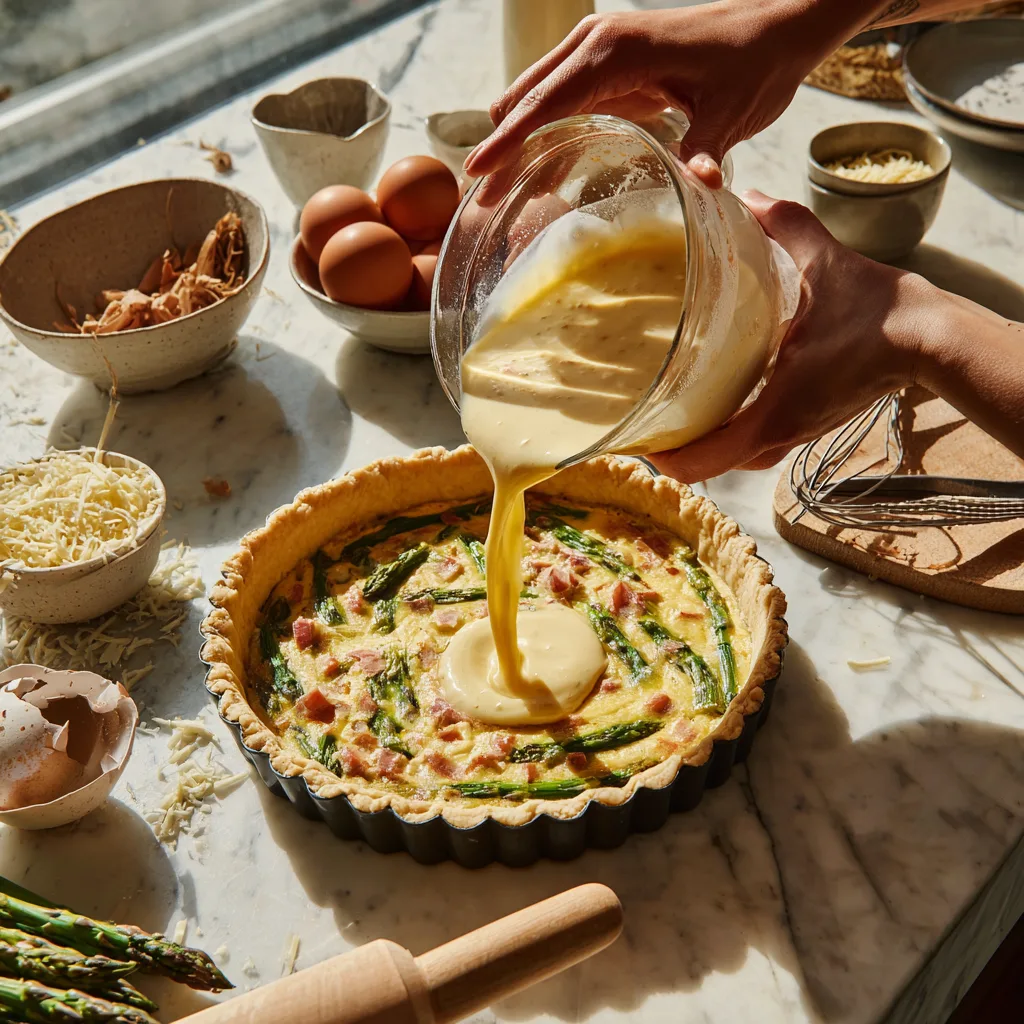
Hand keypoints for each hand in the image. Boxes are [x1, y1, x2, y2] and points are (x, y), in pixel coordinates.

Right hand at [464, 2, 858, 184]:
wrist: (777, 27)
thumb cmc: (755, 63)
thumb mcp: (733, 111)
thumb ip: (708, 147)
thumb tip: (704, 187)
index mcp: (616, 51)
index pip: (545, 102)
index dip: (509, 141)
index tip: (478, 174)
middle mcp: (596, 42)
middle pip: (527, 98)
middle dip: (502, 146)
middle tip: (481, 197)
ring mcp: (597, 48)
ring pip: (535, 95)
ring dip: (515, 137)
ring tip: (499, 188)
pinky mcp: (607, 62)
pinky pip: (559, 96)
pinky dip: (540, 128)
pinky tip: (537, 165)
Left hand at [648, 192, 925, 482]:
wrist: (933, 340)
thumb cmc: (881, 313)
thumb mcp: (825, 263)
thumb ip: (781, 225)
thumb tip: (745, 195)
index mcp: (771, 413)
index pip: (700, 462)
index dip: (660, 456)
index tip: (633, 433)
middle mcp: (778, 436)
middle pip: (706, 467)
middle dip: (670, 449)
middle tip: (640, 414)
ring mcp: (793, 436)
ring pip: (732, 461)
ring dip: (699, 445)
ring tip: (666, 409)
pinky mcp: (806, 426)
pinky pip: (754, 446)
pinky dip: (727, 436)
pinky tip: (712, 402)